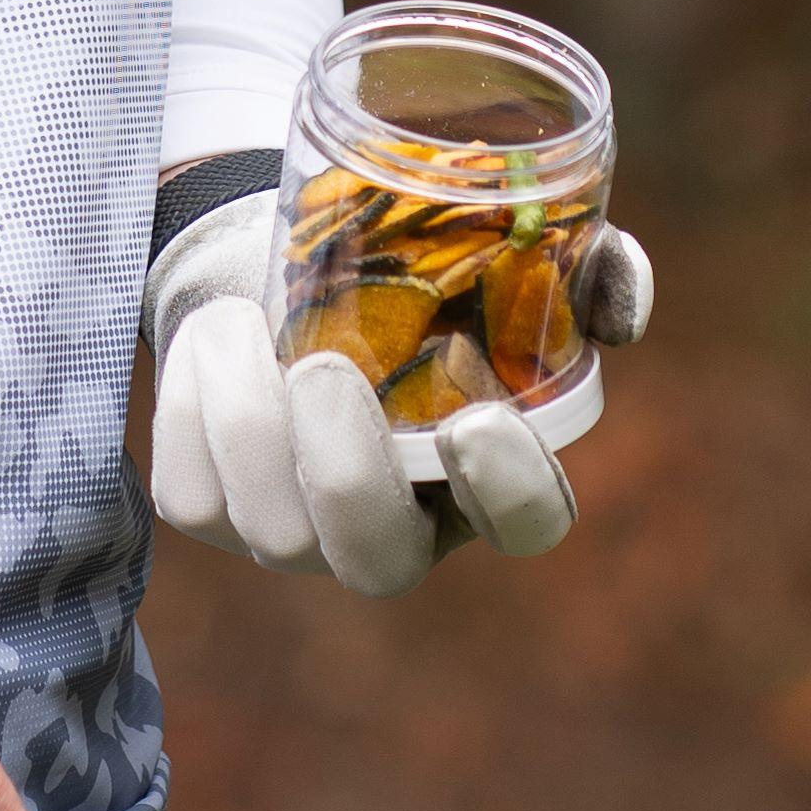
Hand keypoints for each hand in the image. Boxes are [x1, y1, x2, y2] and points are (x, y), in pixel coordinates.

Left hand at [142, 181, 652, 593]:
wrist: (283, 248)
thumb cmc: (417, 261)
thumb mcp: (503, 250)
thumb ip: (581, 269)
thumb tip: (621, 299)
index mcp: (482, 475)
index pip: (523, 525)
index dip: (509, 494)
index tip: (479, 420)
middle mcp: (395, 523)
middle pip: (378, 561)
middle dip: (349, 477)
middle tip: (323, 369)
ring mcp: (297, 530)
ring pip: (270, 530)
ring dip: (247, 422)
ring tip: (242, 322)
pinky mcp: (213, 506)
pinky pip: (190, 493)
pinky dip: (188, 408)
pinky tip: (209, 340)